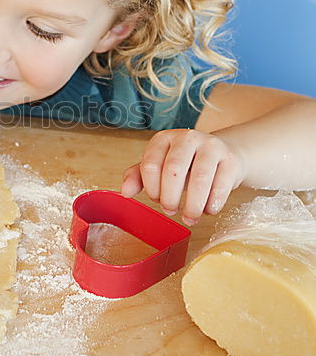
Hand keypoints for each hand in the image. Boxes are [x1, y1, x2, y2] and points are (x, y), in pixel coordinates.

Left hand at [120, 129, 245, 224]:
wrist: (223, 156)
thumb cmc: (186, 166)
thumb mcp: (159, 167)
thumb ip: (139, 177)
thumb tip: (124, 192)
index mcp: (164, 139)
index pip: (150, 164)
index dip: (152, 188)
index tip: (157, 200)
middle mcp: (187, 138)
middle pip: (173, 170)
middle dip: (170, 197)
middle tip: (171, 211)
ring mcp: (211, 146)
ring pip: (200, 178)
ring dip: (193, 204)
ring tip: (190, 218)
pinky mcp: (231, 159)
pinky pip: (221, 183)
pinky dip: (213, 203)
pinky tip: (208, 210)